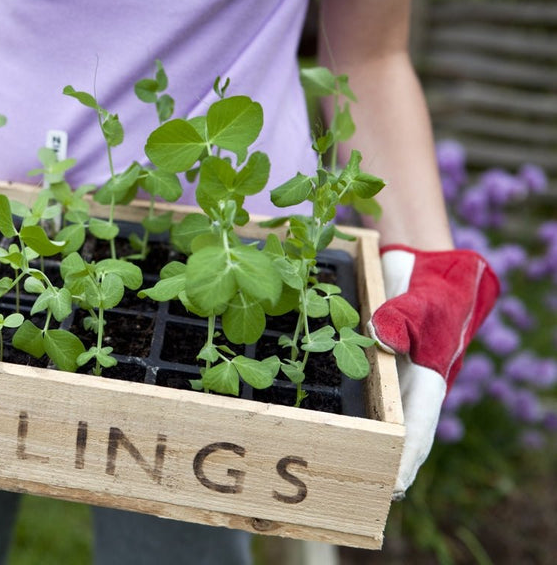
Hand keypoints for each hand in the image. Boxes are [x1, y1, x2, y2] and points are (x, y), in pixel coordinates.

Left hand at [367, 244, 498, 499]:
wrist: (428, 272)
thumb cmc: (433, 289)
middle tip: (365, 493)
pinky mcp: (377, 368)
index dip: (407, 456)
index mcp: (431, 377)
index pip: (419, 425)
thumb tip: (379, 338)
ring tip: (349, 476)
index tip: (395, 485)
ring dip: (369, 446)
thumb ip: (401, 317)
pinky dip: (354, 415)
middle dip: (386, 465)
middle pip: (401, 435)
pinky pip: (364, 397)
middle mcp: (413, 386)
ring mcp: (396, 380)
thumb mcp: (422, 299)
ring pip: (383, 420)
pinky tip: (332, 430)